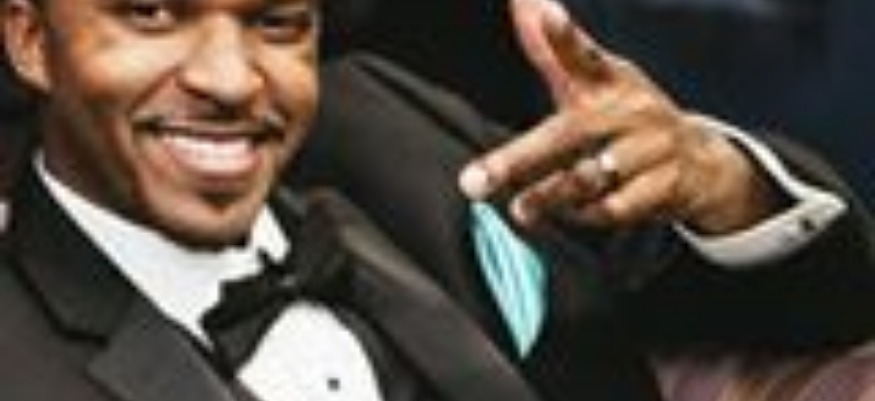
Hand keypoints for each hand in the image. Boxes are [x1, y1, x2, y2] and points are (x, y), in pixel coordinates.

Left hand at [458, 0, 772, 233]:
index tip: (544, 13)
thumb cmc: (628, 117)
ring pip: (590, 176)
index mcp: (609, 80)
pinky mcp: (665, 186)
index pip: (583, 55)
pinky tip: (569, 215)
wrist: (701, 161)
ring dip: (550, 196)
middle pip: (568, 134)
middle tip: (475, 182)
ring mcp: (650, 149)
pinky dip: (587, 215)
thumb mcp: (597, 81)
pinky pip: (615, 208)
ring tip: (520, 211)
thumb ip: (556, 49)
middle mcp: (629, 111)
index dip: (563, 36)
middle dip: (518, 160)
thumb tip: (522, 0)